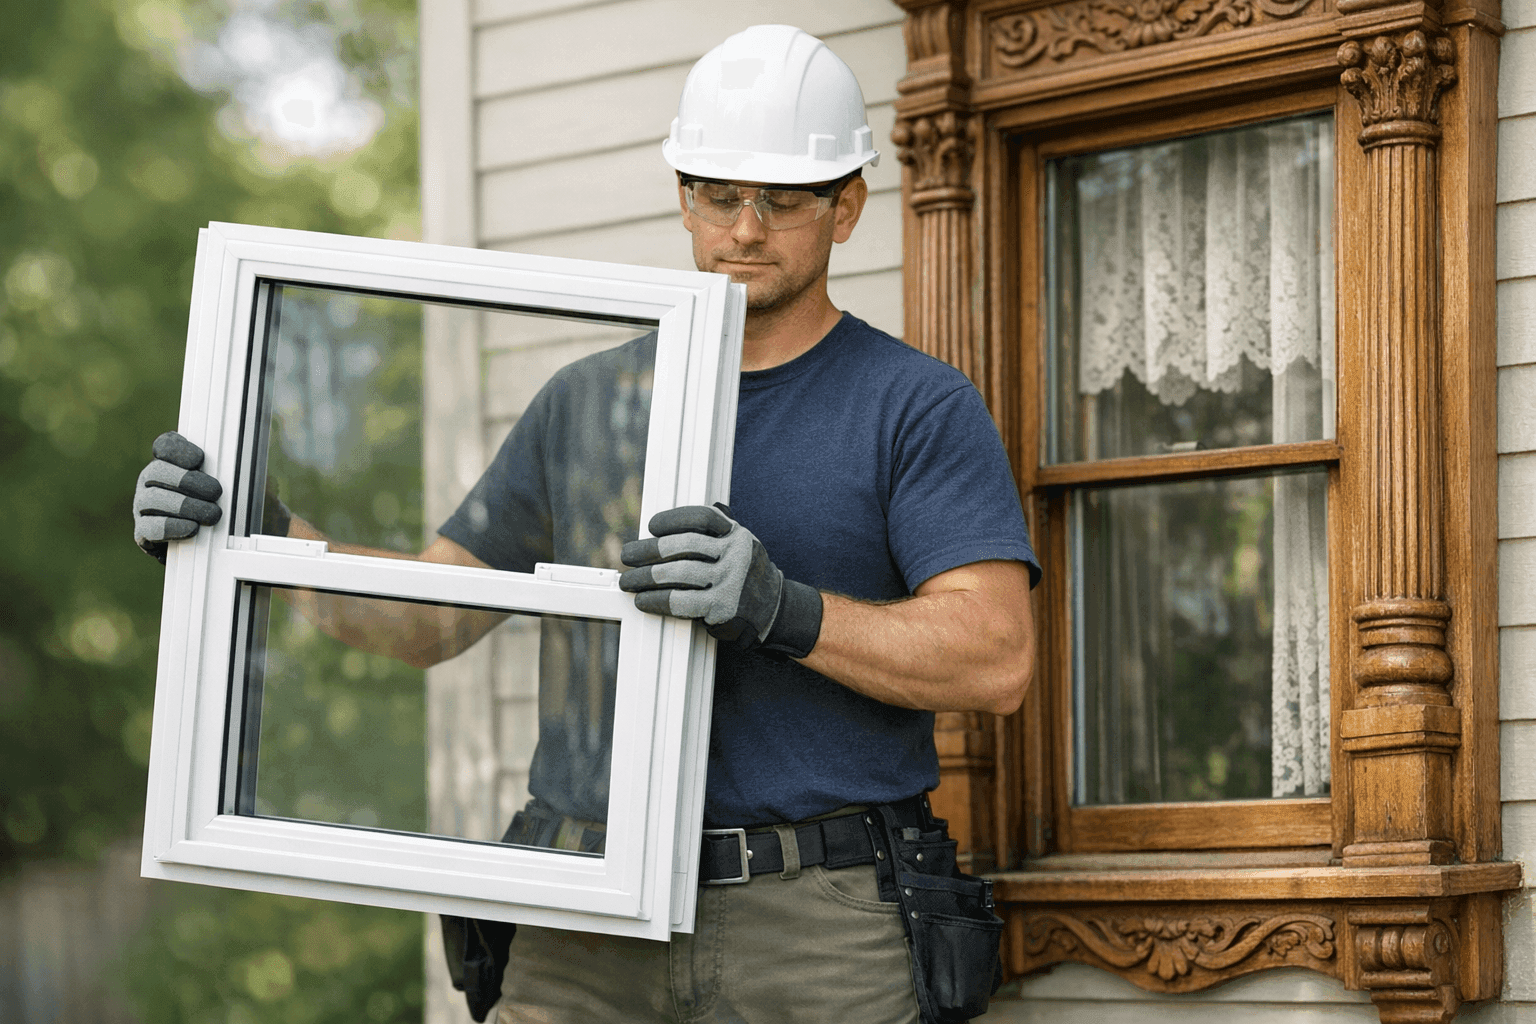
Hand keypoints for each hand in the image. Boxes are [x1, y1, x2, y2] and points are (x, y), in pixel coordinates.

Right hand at [132, 431, 222, 563]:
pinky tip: (192, 528)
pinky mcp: (143, 531)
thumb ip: (234, 477)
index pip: (165, 446)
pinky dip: (173, 527)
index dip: (179, 450)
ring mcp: (142, 506)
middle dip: (187, 481)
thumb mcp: (228, 488)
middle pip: (156, 471)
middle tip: (215, 492)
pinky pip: (151, 527)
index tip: (199, 459)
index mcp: (168, 463)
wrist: (197, 545)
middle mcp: (150, 481)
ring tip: (212, 514)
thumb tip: (259, 475)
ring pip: (152, 499)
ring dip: (185, 506)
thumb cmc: (214, 507)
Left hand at [619, 504, 821, 656]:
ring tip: (628, 581)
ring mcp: (730, 581)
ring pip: (678, 574)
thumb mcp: (740, 544)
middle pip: (683, 546)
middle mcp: (735, 554)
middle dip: (648, 550)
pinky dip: (657, 601)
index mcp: (736, 534)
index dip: (673, 519)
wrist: (774, 609)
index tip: (651, 526)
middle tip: (627, 555)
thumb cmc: (747, 573)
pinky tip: (643, 600)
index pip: (701, 518)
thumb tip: (671, 523)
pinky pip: (681, 602)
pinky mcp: (722, 607)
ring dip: (645, 578)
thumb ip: (715, 530)